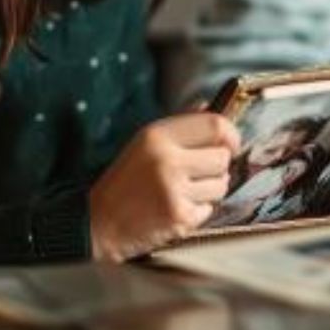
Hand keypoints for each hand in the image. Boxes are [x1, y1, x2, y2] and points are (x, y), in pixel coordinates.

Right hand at [89, 113, 238, 260]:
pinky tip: (175, 210)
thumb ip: (179, 124)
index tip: (230, 145)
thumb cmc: (125, 183)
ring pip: (221, 185)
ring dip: (209, 192)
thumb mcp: (145, 144)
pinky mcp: (179, 216)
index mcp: (157, 135)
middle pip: (222, 157)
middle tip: (197, 175)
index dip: (231, 135)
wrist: (98, 224)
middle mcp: (166, 159)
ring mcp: (173, 189)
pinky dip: (197, 213)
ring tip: (182, 193)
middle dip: (218, 168)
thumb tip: (209, 106)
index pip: (216, 125)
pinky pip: (209, 210)